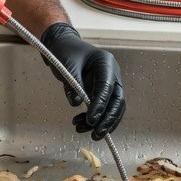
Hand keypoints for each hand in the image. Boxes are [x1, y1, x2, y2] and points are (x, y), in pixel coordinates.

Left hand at [40, 23, 124, 139]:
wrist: (63, 46)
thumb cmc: (65, 52)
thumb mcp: (66, 66)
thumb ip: (72, 84)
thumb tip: (76, 103)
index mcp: (106, 62)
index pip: (107, 86)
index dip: (101, 104)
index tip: (91, 119)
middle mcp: (112, 74)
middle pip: (117, 101)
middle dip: (108, 120)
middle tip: (96, 134)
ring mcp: (110, 84)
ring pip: (113, 108)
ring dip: (101, 123)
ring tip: (80, 129)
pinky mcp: (103, 93)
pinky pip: (103, 109)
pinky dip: (94, 119)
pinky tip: (80, 124)